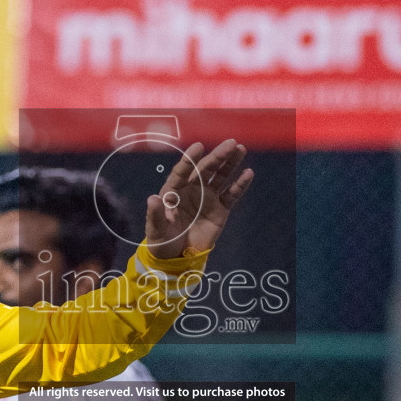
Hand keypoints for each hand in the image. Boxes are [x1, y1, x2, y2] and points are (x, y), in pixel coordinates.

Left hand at [144, 139, 253, 259]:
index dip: (190, 159)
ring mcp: (208, 198)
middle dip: (217, 156)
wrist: (178, 258)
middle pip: (205, 170)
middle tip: (231, 143)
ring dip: (230, 163)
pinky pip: (232, 195)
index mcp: (174, 191)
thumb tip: (152, 198)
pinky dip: (240, 185)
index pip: (182, 171)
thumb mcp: (156, 230)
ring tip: (240, 148)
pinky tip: (248, 173)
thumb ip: (156, 215)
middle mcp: (192, 190)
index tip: (199, 146)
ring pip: (220, 177)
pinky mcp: (220, 210)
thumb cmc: (163, 241)